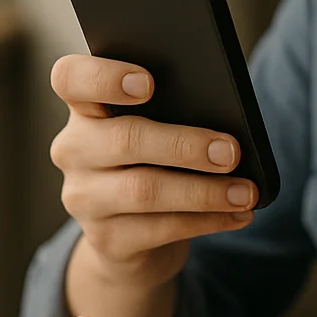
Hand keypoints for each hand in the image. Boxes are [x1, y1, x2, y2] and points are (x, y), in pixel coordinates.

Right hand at [49, 55, 257, 289]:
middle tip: (230, 151)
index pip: (71, 79)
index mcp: (84, 108)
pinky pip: (161, 228)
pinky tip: (238, 213)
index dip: (104, 77)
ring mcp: (84, 197)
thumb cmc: (152, 162)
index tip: (148, 82)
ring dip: (203, 191)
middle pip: (124, 139)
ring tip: (245, 191)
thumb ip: (174, 112)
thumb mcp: (155, 130)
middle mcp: (73, 150)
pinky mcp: (105, 239)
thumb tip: (228, 121)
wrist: (130, 236)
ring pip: (144, 190)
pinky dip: (207, 220)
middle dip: (184, 145)